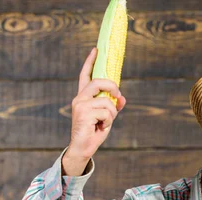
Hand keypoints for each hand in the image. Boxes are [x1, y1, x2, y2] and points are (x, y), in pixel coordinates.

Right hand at [63, 47, 126, 175]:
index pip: (85, 75)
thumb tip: (122, 98)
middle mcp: (80, 98)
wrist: (83, 148)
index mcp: (84, 97)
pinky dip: (108, 121)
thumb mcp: (107, 117)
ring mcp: (80, 105)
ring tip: (104, 123)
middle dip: (113, 87)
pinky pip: (106, 112)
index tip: (96, 49)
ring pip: (106, 102)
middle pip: (99, 82)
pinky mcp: (83, 113)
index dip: (90, 62)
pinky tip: (100, 128)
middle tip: (118, 96)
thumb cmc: (94, 132)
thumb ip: (113, 106)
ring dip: (112, 114)